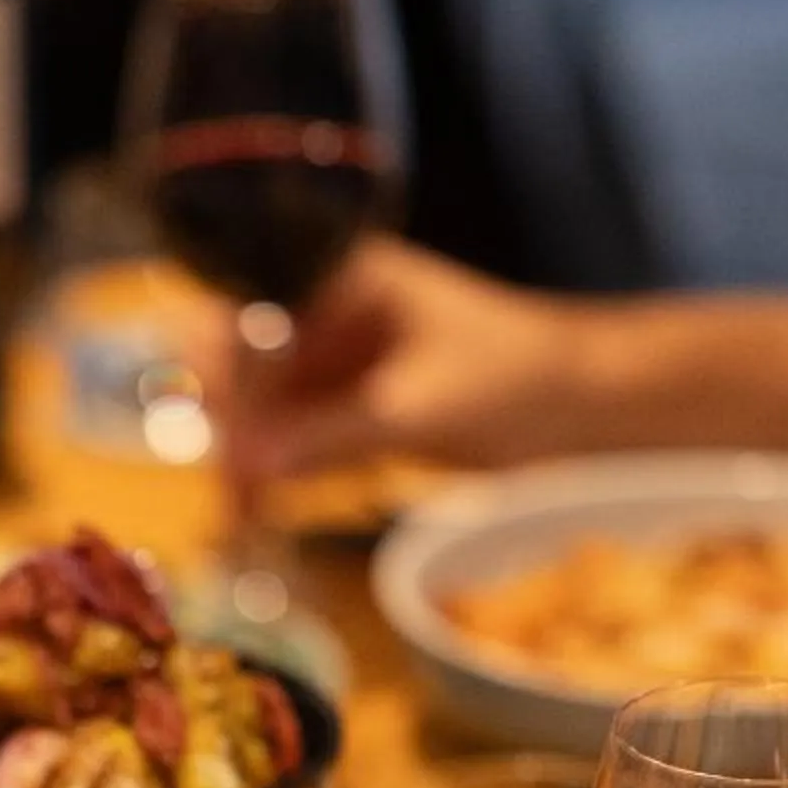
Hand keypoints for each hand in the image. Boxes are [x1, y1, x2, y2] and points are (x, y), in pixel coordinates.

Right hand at [223, 236, 586, 484]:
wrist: (580, 409)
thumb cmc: (513, 377)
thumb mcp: (420, 403)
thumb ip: (333, 431)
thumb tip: (251, 463)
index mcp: (346, 275)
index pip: (256, 306)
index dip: (225, 361)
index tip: (206, 419)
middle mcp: (329, 313)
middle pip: (248, 361)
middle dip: (228, 418)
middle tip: (225, 481)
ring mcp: (336, 364)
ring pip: (265, 407)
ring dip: (245, 456)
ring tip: (238, 512)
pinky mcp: (348, 411)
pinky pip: (294, 440)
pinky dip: (276, 474)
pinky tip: (257, 511)